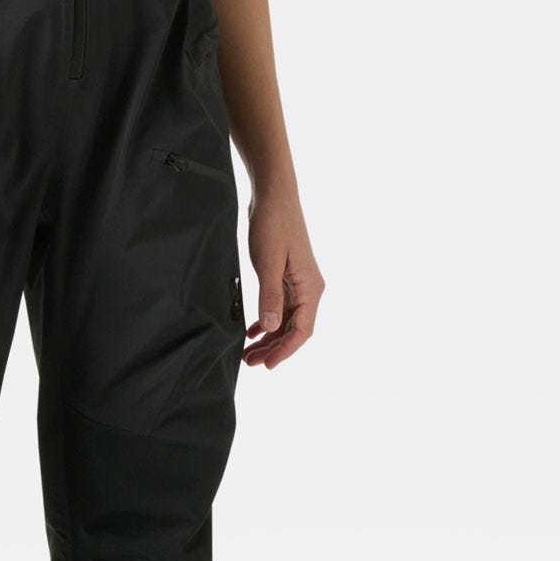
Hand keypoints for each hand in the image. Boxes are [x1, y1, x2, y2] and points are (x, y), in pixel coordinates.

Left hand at [243, 194, 321, 368]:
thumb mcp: (268, 262)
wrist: (273, 196)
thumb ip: (270, 296)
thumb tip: (272, 326)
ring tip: (249, 352)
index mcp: (310, 287)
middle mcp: (309, 288)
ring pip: (286, 320)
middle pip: (295, 329)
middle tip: (250, 362)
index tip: (267, 365)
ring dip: (270, 337)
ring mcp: (298, 282)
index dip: (285, 351)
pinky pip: (281, 306)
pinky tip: (254, 330)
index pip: (302, 331)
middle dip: (274, 348)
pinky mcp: (287, 276)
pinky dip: (268, 320)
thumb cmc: (273, 224)